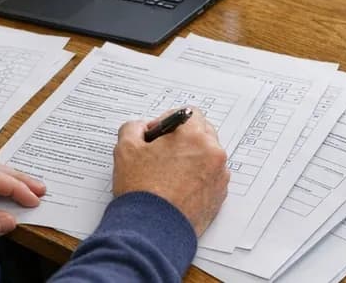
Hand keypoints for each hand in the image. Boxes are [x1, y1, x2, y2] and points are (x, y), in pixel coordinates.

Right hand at [112, 107, 229, 235]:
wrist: (152, 230)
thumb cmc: (142, 190)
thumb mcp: (126, 148)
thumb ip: (134, 128)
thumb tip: (141, 128)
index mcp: (194, 136)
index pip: (189, 114)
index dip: (169, 122)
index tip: (158, 135)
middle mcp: (213, 153)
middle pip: (201, 134)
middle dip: (183, 139)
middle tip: (161, 153)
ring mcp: (219, 176)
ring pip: (206, 156)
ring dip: (191, 159)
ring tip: (168, 174)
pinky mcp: (219, 196)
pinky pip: (210, 178)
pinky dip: (197, 179)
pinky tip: (177, 188)